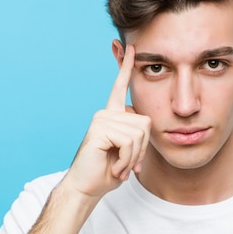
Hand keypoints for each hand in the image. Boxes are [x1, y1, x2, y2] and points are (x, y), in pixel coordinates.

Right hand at [66, 44, 150, 198]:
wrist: (87, 188)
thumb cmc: (108, 171)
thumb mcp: (129, 151)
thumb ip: (137, 136)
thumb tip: (143, 125)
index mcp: (112, 115)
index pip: (121, 87)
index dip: (125, 66)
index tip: (129, 46)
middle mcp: (106, 113)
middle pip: (145, 123)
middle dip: (142, 149)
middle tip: (127, 164)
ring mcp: (101, 119)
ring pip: (139, 134)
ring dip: (133, 158)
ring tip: (119, 166)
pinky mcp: (99, 129)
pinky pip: (129, 142)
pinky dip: (126, 160)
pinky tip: (114, 167)